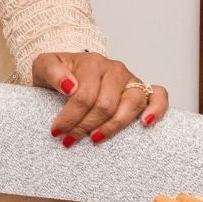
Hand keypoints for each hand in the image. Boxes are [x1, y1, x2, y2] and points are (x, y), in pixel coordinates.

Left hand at [31, 51, 169, 145]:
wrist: (67, 70)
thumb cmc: (58, 72)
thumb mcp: (43, 66)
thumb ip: (52, 71)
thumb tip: (70, 86)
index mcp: (91, 62)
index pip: (84, 96)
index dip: (70, 117)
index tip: (57, 131)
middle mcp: (114, 69)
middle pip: (106, 105)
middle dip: (85, 126)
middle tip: (70, 139)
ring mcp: (130, 79)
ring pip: (131, 105)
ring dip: (112, 127)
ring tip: (94, 138)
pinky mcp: (141, 89)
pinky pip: (158, 96)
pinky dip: (157, 109)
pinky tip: (145, 123)